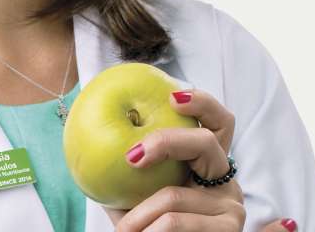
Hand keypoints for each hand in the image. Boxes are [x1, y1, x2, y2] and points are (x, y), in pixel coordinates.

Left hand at [103, 88, 243, 230]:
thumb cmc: (144, 231)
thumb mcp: (133, 200)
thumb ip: (125, 172)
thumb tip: (83, 138)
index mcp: (207, 167)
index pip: (220, 123)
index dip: (201, 102)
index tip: (172, 95)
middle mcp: (226, 182)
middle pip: (205, 142)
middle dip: (164, 142)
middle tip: (131, 157)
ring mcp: (231, 208)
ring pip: (174, 194)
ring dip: (138, 216)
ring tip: (124, 230)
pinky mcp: (228, 231)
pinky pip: (174, 222)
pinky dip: (148, 230)